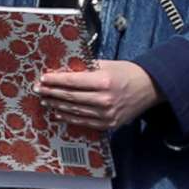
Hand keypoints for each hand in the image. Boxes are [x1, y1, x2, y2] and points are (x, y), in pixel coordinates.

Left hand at [38, 61, 159, 131]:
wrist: (150, 88)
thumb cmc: (128, 73)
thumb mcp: (107, 64)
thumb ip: (86, 68)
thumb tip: (64, 69)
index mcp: (104, 81)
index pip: (72, 82)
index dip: (55, 80)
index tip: (43, 78)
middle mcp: (105, 99)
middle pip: (70, 97)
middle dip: (51, 92)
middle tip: (38, 89)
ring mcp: (107, 114)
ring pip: (74, 111)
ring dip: (57, 105)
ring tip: (45, 100)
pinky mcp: (108, 123)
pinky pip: (84, 121)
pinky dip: (69, 117)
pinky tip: (58, 112)